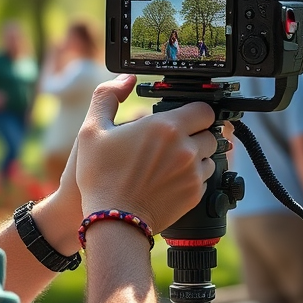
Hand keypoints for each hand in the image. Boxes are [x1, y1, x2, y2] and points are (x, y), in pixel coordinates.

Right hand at [75, 74, 217, 231]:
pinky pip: (204, 178)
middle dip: (196, 132)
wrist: (112, 221)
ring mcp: (193, 173)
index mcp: (166, 127)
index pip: (204, 109)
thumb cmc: (100, 177)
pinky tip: (172, 179)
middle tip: (176, 139)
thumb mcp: (92, 129)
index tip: (183, 115)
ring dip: (197, 155)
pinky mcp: (194, 195)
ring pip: (209, 156)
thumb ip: (107, 96)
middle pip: (210, 132)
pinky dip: (193, 176)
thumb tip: (125, 81)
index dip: (194, 110)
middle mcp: (185, 148)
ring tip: (173, 161)